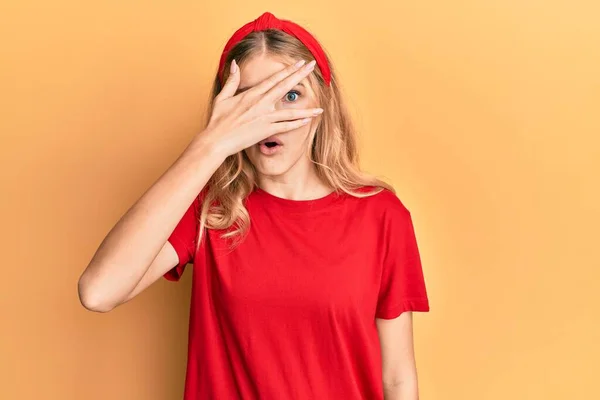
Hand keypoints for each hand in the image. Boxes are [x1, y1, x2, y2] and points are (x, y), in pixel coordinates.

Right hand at [199, 59, 322, 158]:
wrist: (216, 140)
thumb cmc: (217, 121)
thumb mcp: (222, 97)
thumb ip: (232, 80)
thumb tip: (233, 64)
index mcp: (251, 94)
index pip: (274, 79)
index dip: (288, 70)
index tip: (300, 63)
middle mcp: (261, 103)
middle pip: (285, 86)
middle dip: (300, 75)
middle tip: (313, 66)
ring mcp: (265, 117)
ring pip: (290, 111)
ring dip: (306, 109)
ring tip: (320, 107)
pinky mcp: (266, 131)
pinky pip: (285, 127)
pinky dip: (297, 124)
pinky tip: (308, 122)